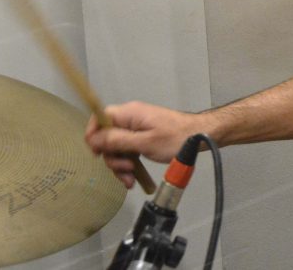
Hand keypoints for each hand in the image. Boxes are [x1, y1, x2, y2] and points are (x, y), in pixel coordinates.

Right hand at [85, 101, 209, 188]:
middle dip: (112, 157)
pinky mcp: (142, 139)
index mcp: (129, 114)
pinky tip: (133, 179)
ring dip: (121, 166)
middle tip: (126, 168)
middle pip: (106, 138)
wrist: (200, 137)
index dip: (94, 135)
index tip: (97, 153)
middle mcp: (130, 120)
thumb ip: (117, 140)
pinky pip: (128, 152)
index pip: (99, 116)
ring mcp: (136, 130)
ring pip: (116, 149)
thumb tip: (93, 139)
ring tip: (131, 178)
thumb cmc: (175, 138)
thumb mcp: (144, 142)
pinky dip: (129, 165)